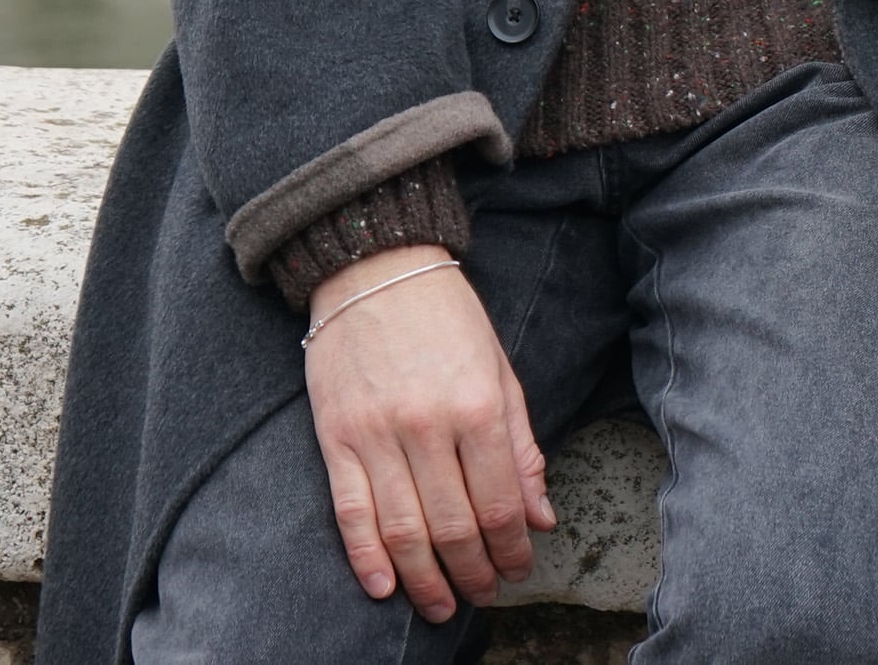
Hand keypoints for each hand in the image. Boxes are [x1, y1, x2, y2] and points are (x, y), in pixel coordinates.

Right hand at [302, 246, 554, 620]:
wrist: (376, 271)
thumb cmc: (448, 319)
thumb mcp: (501, 370)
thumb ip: (522, 446)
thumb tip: (541, 515)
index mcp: (479, 407)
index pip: (500, 502)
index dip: (512, 548)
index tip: (520, 570)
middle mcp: (428, 426)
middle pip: (455, 525)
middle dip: (475, 572)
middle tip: (485, 597)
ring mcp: (377, 435)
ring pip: (404, 529)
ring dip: (426, 579)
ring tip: (442, 607)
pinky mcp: (336, 438)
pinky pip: (351, 512)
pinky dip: (366, 557)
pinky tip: (385, 587)